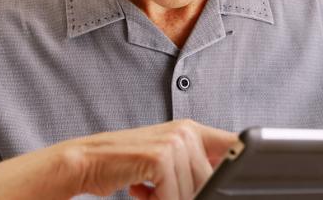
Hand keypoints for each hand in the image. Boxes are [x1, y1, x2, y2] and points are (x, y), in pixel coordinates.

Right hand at [58, 119, 236, 199]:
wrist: (86, 161)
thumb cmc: (126, 166)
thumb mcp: (167, 163)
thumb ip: (197, 168)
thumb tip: (226, 188)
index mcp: (192, 130)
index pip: (236, 147)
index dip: (236, 171)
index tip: (227, 187)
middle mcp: (186, 132)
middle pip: (212, 182)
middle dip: (188, 195)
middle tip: (160, 190)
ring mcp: (174, 141)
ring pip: (194, 193)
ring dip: (168, 199)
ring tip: (148, 188)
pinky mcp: (160, 156)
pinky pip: (174, 196)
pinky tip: (139, 187)